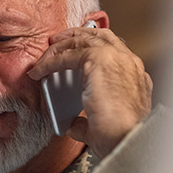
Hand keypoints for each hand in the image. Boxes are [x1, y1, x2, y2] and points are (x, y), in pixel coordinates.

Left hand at [29, 25, 152, 157]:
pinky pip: (68, 54)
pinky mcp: (99, 60)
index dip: (93, 48)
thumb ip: (86, 121)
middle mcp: (129, 62)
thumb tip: (73, 125)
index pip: (114, 52)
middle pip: (100, 37)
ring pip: (83, 40)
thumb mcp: (103, 124)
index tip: (75, 53)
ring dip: (60, 46)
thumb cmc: (119, 136)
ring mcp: (116, 58)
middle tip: (57, 42)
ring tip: (45, 53)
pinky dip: (50, 62)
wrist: (126, 135)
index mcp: (134, 76)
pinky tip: (38, 71)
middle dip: (76, 36)